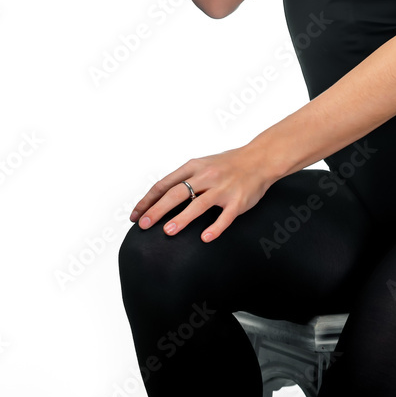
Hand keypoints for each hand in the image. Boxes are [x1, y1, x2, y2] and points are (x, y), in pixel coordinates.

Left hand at [128, 145, 275, 242]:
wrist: (260, 159)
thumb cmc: (229, 164)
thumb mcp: (203, 164)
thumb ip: (185, 177)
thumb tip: (161, 194)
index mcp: (194, 166)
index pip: (165, 183)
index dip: (148, 200)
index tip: (135, 215)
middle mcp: (207, 176)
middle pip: (177, 193)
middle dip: (158, 209)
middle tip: (143, 224)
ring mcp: (223, 189)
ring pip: (199, 204)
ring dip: (182, 218)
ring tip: (168, 231)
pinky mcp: (238, 201)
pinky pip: (225, 216)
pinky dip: (215, 227)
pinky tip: (205, 238)